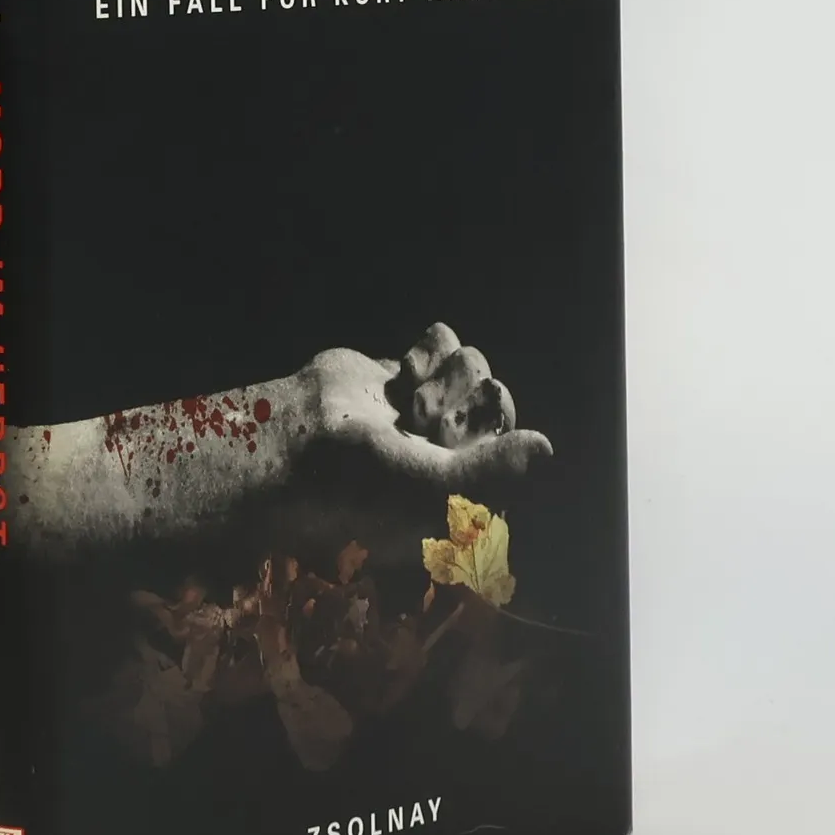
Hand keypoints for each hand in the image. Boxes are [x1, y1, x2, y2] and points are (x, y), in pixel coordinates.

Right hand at [307, 322, 555, 488]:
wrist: (288, 442)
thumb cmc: (356, 484)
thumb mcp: (431, 493)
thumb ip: (494, 474)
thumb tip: (547, 449)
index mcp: (463, 490)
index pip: (513, 448)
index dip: (488, 434)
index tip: (446, 439)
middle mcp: (450, 451)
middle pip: (495, 401)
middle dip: (461, 406)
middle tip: (419, 422)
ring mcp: (428, 408)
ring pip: (474, 366)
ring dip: (441, 380)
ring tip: (405, 402)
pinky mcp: (405, 373)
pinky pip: (445, 342)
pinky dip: (426, 351)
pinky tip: (402, 372)